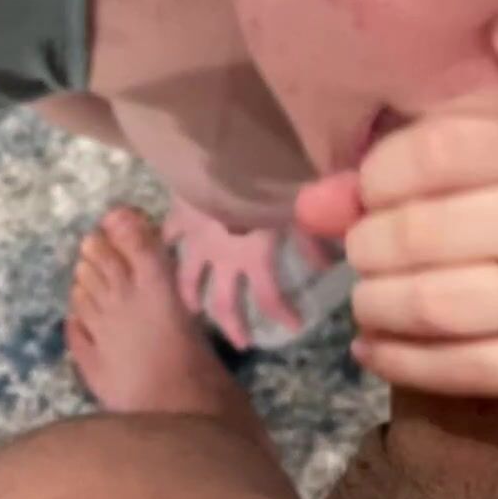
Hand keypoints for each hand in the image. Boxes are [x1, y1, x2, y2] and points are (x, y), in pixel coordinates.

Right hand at [162, 196, 335, 349]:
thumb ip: (311, 239)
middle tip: (241, 343)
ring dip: (191, 297)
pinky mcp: (181, 219)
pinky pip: (169, 235)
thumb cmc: (266, 180)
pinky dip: (168, 244)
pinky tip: (167, 249)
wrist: (226, 155)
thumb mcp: (296, 209)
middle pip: (224, 303)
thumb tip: (330, 266)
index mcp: (253, 257)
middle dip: (232, 326)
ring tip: (194, 310)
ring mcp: (197, 241)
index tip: (294, 327)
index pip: (269, 298)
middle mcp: (223, 258)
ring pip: (188, 279)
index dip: (282, 315)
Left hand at [301, 102, 497, 396]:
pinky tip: (376, 352)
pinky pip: (471, 367)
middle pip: (430, 230)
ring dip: (378, 306)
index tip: (365, 197)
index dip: (379, 175)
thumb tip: (311, 204)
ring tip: (366, 304)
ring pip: (444, 303)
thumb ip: (416, 170)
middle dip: (368, 247)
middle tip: (358, 257)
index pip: (443, 146)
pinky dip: (404, 362)